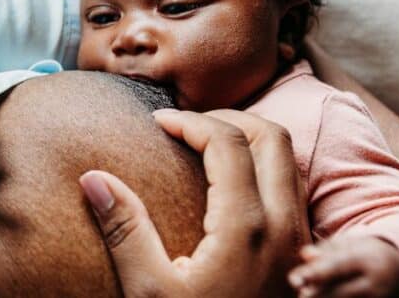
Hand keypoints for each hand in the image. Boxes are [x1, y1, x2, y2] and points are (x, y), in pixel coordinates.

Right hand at [78, 108, 310, 296]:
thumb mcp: (151, 293)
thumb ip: (125, 230)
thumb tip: (92, 178)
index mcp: (247, 226)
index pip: (226, 141)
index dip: (189, 121)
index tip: (158, 122)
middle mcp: (285, 225)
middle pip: (271, 136)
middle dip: (227, 119)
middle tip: (187, 125)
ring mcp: (302, 241)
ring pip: (289, 163)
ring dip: (252, 140)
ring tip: (207, 147)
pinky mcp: (306, 257)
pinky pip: (294, 190)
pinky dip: (266, 169)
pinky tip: (231, 188)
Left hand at [289, 235, 398, 297]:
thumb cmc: (366, 254)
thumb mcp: (349, 245)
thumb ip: (325, 250)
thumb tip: (304, 255)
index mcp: (366, 259)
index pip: (337, 267)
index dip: (314, 274)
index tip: (293, 279)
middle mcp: (375, 283)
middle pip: (338, 293)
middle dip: (315, 296)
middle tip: (300, 294)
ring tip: (306, 295)